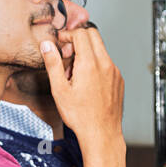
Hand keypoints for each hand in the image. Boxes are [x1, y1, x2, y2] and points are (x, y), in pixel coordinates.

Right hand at [39, 25, 122, 146]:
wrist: (101, 133)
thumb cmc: (81, 116)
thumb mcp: (59, 90)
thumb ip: (53, 64)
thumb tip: (47, 46)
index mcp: (89, 63)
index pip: (81, 33)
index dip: (67, 35)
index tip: (60, 42)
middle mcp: (105, 64)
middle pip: (93, 35)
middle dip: (78, 39)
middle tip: (67, 54)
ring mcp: (114, 71)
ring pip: (100, 49)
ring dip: (86, 53)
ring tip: (74, 74)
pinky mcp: (118, 80)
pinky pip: (106, 63)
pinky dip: (95, 64)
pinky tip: (86, 82)